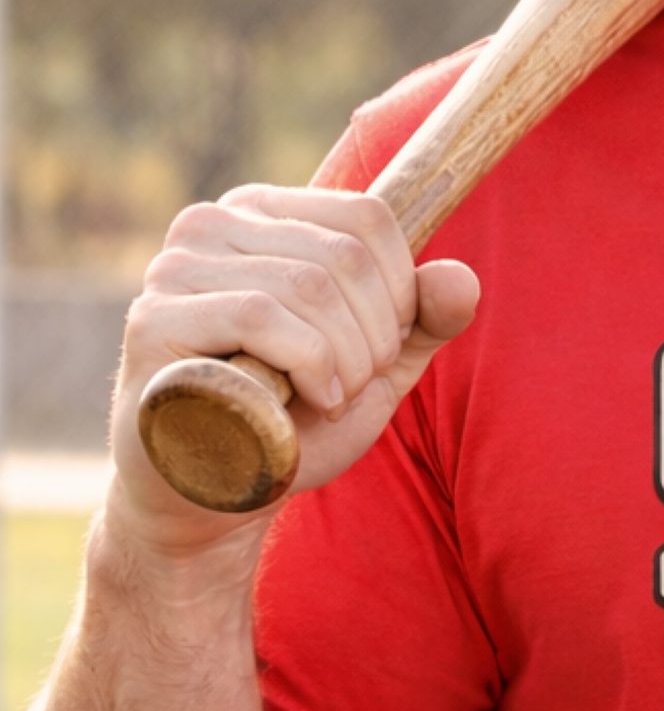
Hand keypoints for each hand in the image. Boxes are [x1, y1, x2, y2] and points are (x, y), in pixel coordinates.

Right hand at [109, 185, 479, 547]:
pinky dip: (310, 367)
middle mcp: (212, 225)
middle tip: (356, 385)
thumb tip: (462, 279)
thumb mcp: (376, 367)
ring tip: (330, 400)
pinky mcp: (154, 319)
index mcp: (264, 215)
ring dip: (346, 361)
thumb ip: (423, 321)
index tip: (385, 350)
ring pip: (309, 286)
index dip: (402, 291)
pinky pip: (261, 316)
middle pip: (345, 256)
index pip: (367, 217)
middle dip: (376, 336)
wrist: (220, 494)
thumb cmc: (295, 422)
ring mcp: (174, 268)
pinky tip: (307, 405)